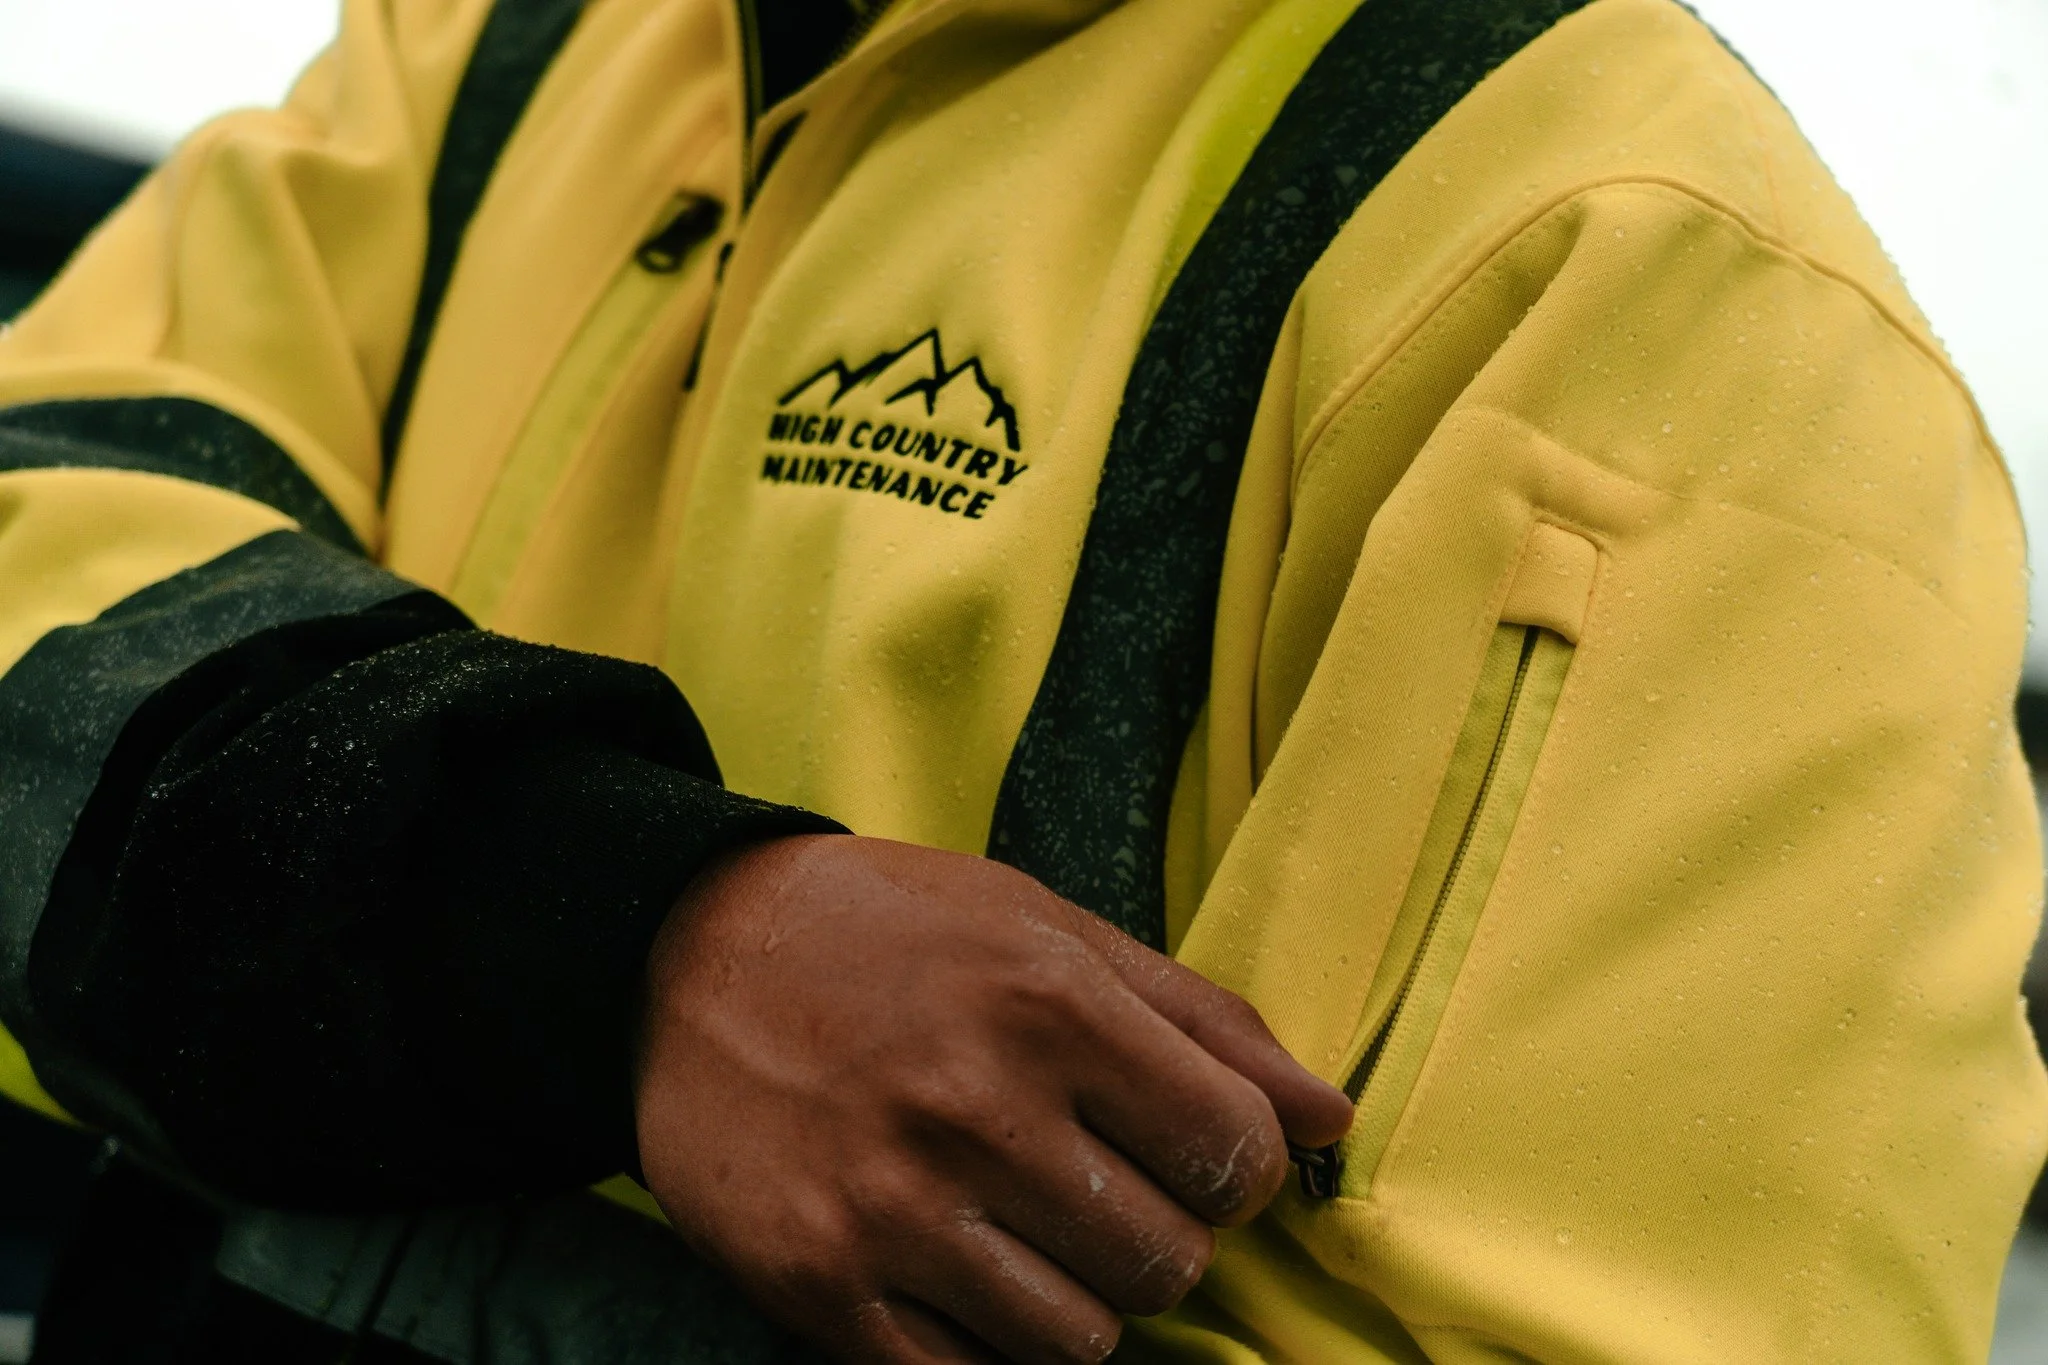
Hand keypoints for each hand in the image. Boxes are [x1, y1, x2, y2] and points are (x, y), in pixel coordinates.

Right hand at [635, 835, 1352, 1363]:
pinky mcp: (817, 1284)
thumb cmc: (894, 933)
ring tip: (1019, 1222)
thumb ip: (1202, 1021)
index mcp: (1048, 1005)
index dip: (1238, 1168)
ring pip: (1083, 1342)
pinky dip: (987, 1347)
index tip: (1192, 1152)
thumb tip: (1333, 1118)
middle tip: (1094, 1182)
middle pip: (1168, 1262)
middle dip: (1158, 1233)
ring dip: (1076, 1297)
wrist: (685, 952)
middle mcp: (973, 1110)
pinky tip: (961, 1271)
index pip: (1235, 1155)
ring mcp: (889, 1208)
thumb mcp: (1052, 930)